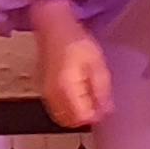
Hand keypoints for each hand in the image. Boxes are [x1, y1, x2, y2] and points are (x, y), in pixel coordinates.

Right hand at [30, 0, 109, 128]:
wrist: (53, 27)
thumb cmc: (76, 41)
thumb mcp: (97, 64)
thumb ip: (101, 90)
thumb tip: (106, 111)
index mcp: (66, 88)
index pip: (82, 118)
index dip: (96, 115)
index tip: (105, 105)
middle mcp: (52, 94)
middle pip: (69, 121)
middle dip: (85, 117)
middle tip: (98, 104)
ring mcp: (45, 92)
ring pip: (61, 117)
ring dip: (76, 114)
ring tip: (88, 98)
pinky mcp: (43, 89)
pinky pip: (56, 108)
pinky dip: (67, 108)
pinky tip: (77, 95)